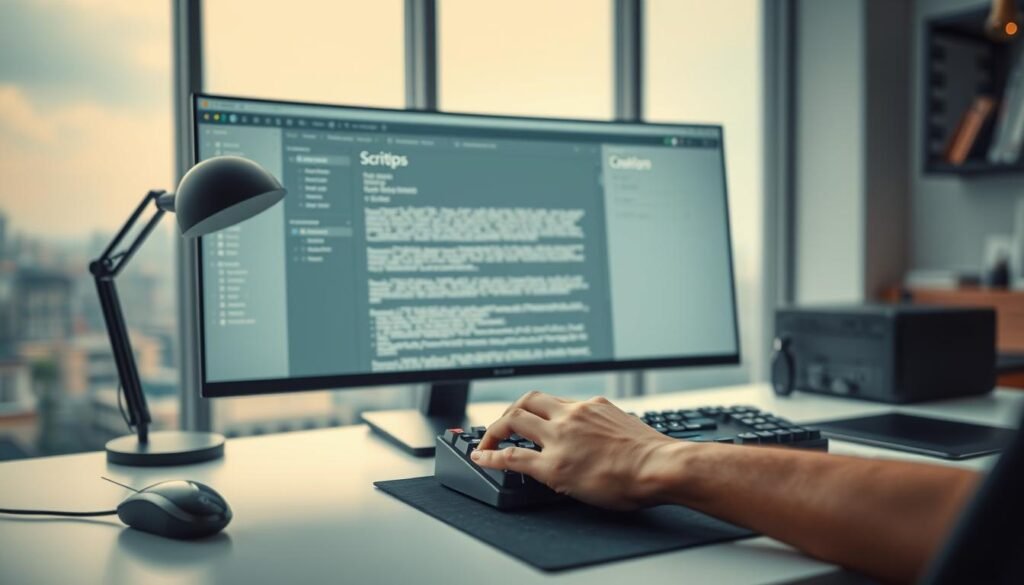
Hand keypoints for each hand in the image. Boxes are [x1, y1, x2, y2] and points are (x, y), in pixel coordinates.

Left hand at [471, 391, 681, 509]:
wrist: (660, 466)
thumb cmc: (653, 454)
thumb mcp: (627, 426)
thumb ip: (607, 426)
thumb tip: (603, 437)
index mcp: (591, 406)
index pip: (553, 401)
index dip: (534, 410)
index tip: (526, 417)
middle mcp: (572, 414)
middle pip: (527, 401)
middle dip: (508, 412)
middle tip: (501, 427)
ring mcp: (561, 437)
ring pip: (514, 420)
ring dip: (494, 430)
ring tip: (486, 443)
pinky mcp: (554, 464)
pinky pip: (512, 456)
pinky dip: (491, 455)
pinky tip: (481, 458)